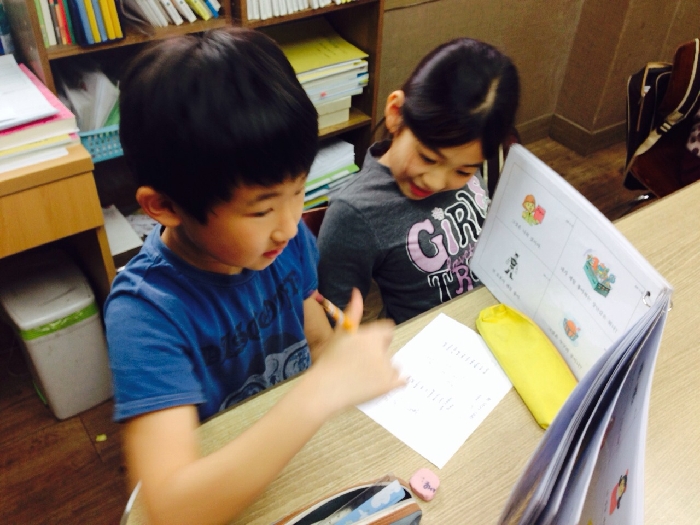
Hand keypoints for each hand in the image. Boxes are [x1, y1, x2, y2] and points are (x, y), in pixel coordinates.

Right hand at [304, 289, 404, 416]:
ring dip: (384, 368)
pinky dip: (395, 381)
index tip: (363, 348)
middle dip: (377, 353)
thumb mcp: (340, 333)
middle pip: (387, 348)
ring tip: (362, 377)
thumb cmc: (330, 360)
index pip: (388, 330)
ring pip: (393, 364)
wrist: (325, 389)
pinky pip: (402, 380)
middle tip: (358, 364)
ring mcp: (387, 369)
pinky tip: (381, 383)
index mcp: (373, 335)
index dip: (376, 338)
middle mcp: (383, 350)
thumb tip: (356, 291)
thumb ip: (353, 311)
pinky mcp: (389, 385)